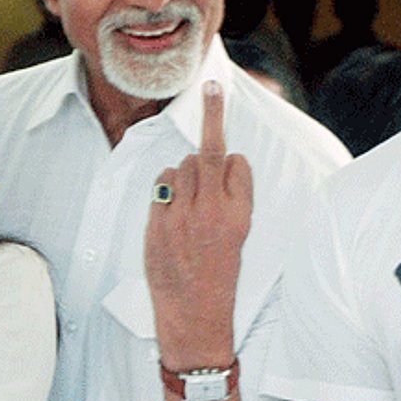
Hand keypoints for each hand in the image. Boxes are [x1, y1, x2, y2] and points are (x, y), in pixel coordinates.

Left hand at [145, 81, 252, 369]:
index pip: (238, 163)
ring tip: (186, 201)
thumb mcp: (238, 236)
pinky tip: (170, 207)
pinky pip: (161, 184)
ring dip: (183, 172)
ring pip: (182, 165)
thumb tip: (219, 161)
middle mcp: (214, 212)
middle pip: (208, 153)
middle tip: (211, 85)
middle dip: (211, 114)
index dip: (231, 160)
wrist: (195, 315)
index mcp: (242, 215)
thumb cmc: (218, 275)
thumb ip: (231, 198)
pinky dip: (165, 188)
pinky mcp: (158, 224)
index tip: (228, 133)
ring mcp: (184, 217)